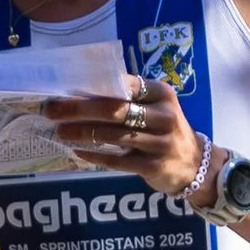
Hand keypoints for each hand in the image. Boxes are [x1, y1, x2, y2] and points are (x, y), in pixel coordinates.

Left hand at [41, 73, 208, 196]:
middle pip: (114, 109)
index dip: (92, 85)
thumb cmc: (165, 132)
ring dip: (82, 132)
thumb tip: (81, 94)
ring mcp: (160, 142)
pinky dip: (95, 155)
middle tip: (52, 110)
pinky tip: (78, 152)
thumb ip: (128, 100)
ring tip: (60, 131)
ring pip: (113, 135)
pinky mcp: (154, 166)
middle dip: (79, 109)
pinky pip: (117, 160)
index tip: (65, 87)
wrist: (196, 165)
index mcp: (161, 94)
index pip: (123, 83)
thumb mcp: (155, 109)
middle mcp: (163, 115)